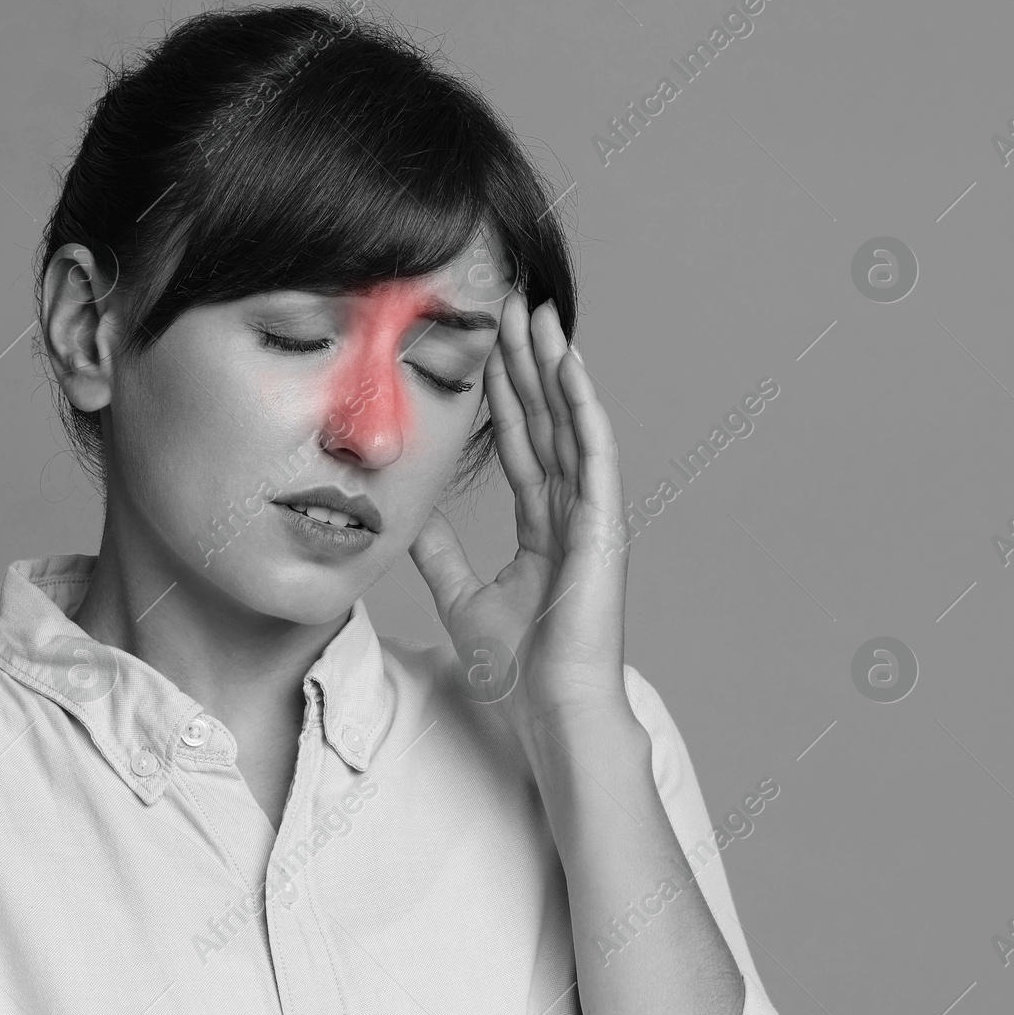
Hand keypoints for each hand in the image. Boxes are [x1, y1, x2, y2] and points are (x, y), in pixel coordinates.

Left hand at [408, 289, 634, 738]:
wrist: (548, 709)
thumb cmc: (516, 667)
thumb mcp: (458, 593)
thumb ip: (439, 550)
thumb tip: (407, 514)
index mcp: (543, 526)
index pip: (521, 443)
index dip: (505, 394)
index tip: (487, 345)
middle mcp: (571, 512)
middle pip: (546, 420)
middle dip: (528, 363)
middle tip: (511, 305)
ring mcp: (592, 515)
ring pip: (570, 423)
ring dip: (555, 368)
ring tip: (538, 315)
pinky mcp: (605, 524)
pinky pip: (593, 452)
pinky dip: (582, 406)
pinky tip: (569, 364)